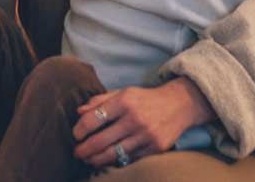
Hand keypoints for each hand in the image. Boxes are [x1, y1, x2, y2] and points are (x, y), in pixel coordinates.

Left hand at [71, 78, 214, 167]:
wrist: (180, 104)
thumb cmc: (145, 99)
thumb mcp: (123, 93)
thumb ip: (100, 101)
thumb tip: (79, 111)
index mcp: (124, 101)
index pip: (94, 118)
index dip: (80, 129)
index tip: (75, 134)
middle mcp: (135, 119)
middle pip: (101, 140)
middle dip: (84, 149)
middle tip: (76, 152)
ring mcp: (146, 135)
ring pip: (114, 153)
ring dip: (96, 159)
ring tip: (88, 160)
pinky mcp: (156, 148)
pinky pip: (130, 158)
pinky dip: (116, 161)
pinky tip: (107, 160)